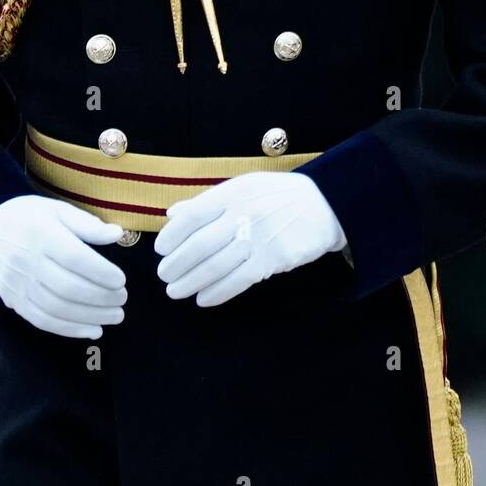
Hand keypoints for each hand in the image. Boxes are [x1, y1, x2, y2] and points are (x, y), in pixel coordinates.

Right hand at [0, 194, 127, 338]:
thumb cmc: (28, 217)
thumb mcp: (57, 209)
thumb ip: (87, 224)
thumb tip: (117, 234)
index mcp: (41, 234)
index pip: (75, 258)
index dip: (101, 273)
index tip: (121, 280)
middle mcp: (27, 261)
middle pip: (68, 288)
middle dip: (101, 299)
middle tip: (123, 300)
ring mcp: (18, 285)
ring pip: (57, 309)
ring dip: (90, 317)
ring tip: (115, 316)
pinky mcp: (14, 301)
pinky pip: (43, 321)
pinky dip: (70, 330)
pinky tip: (92, 330)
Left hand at [153, 171, 347, 306]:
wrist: (324, 205)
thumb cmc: (277, 196)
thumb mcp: (243, 186)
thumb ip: (207, 201)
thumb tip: (172, 214)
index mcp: (233, 192)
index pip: (193, 215)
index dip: (172, 235)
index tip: (160, 250)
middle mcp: (245, 214)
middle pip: (201, 244)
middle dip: (177, 264)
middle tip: (164, 276)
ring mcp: (260, 238)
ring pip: (217, 266)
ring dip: (191, 282)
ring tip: (175, 291)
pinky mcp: (274, 259)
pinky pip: (239, 280)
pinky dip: (218, 292)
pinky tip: (203, 299)